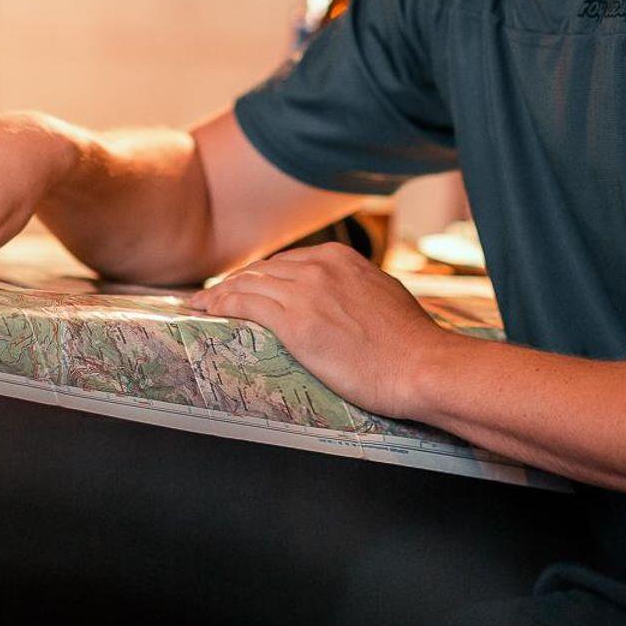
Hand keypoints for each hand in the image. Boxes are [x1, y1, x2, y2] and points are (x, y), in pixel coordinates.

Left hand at [188, 243, 450, 418]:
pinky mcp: (294, 321)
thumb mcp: (383, 296)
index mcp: (339, 258)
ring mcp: (304, 291)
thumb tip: (344, 299)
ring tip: (202, 304)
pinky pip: (243, 305)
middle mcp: (318, 267)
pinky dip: (218, 304)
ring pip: (247, 284)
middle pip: (263, 271)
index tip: (247, 286)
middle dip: (237, 283)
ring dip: (219, 293)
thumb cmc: (412, 344)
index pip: (286, 263)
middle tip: (216, 297)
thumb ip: (355, 289)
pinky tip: (204, 310)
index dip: (261, 276)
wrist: (424, 366)